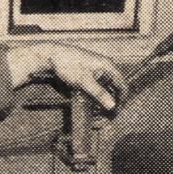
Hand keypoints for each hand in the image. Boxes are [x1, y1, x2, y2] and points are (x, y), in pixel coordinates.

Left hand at [7, 43, 127, 110]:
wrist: (51, 56)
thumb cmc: (68, 64)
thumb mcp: (84, 81)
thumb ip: (99, 94)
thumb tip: (112, 106)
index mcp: (108, 66)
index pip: (122, 86)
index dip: (121, 100)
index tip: (116, 113)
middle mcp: (104, 69)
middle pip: (114, 89)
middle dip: (112, 103)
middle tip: (107, 117)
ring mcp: (95, 72)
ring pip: (105, 90)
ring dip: (103, 103)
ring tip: (98, 114)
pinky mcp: (87, 76)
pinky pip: (95, 89)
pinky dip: (94, 99)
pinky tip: (90, 106)